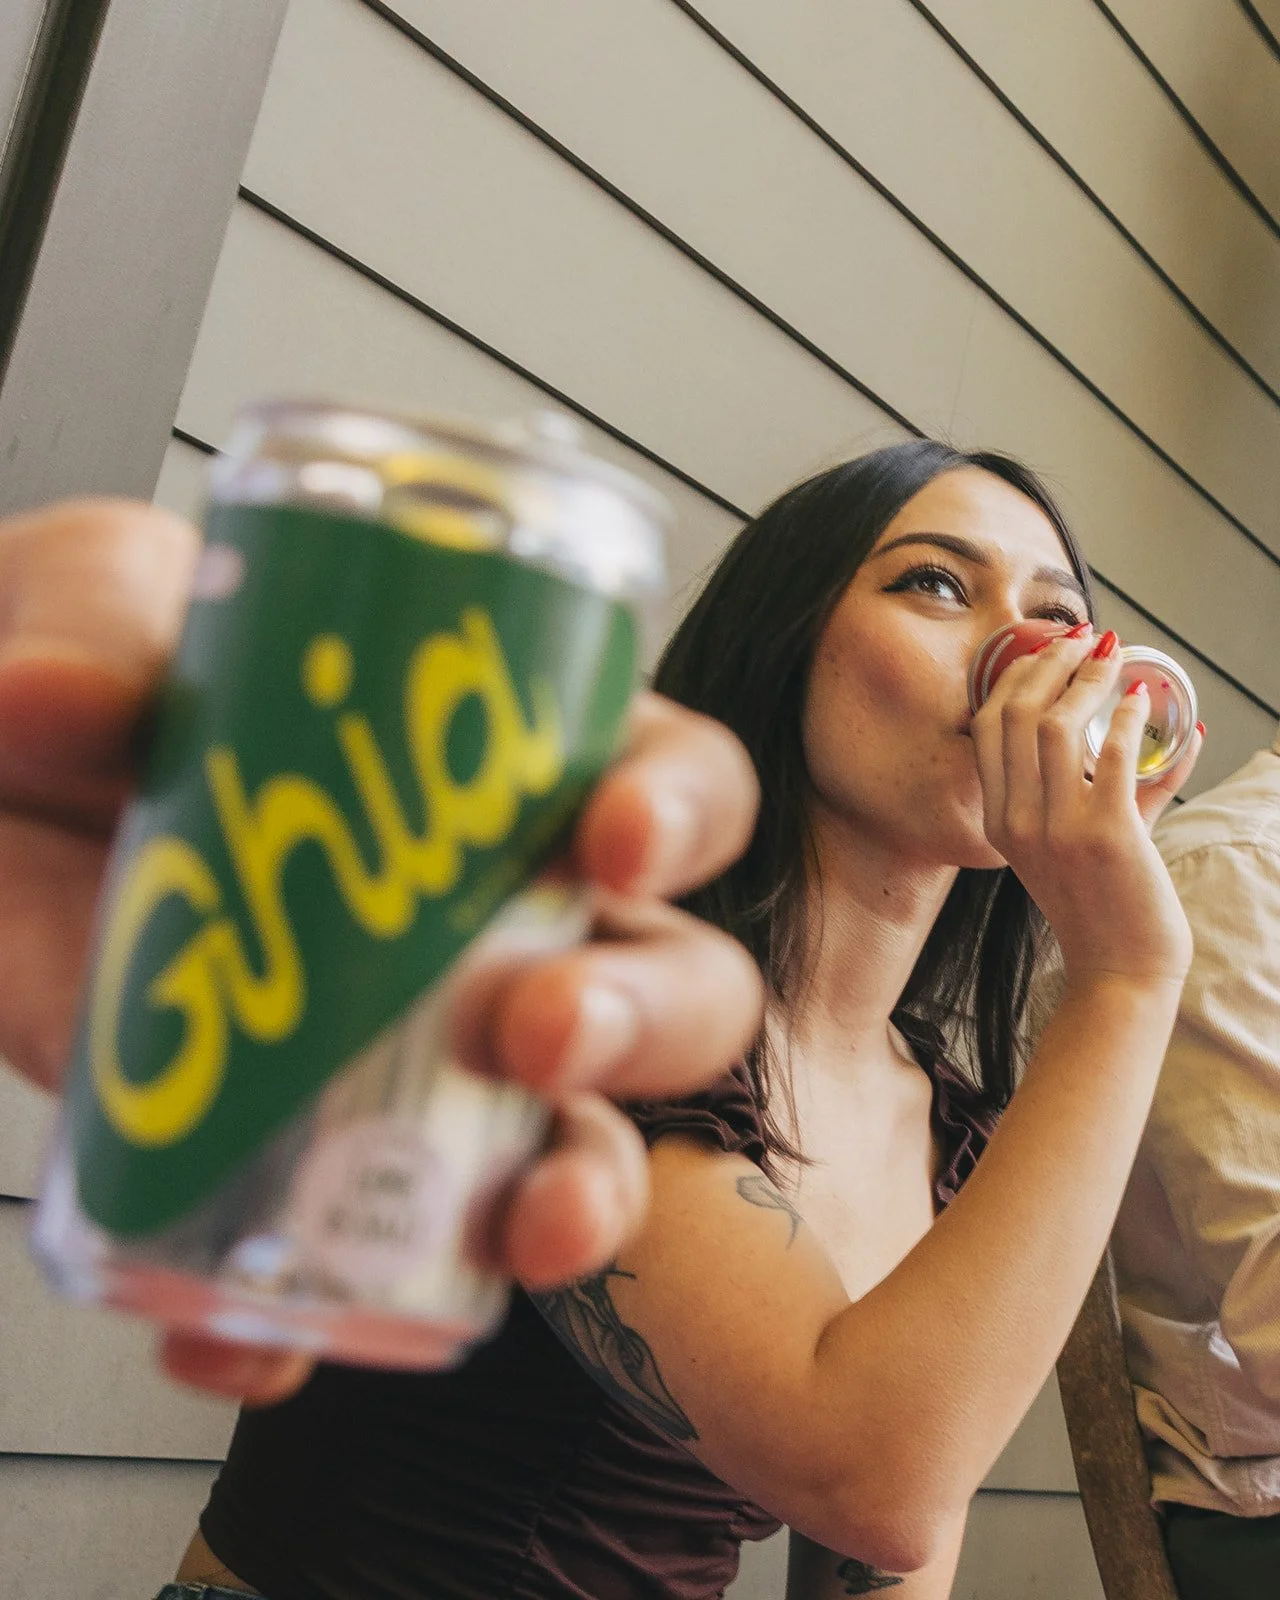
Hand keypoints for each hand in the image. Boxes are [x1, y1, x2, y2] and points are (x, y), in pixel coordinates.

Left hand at [0, 499, 762, 1401]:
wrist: (11, 807)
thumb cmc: (128, 686)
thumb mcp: (122, 631)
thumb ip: (95, 649)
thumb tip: (45, 694)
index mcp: (521, 773)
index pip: (672, 791)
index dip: (679, 817)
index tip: (614, 838)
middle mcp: (516, 928)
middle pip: (671, 989)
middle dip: (639, 1020)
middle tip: (540, 1030)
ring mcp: (432, 1061)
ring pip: (578, 1143)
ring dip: (577, 1194)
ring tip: (519, 1222)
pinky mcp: (311, 1158)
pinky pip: (366, 1271)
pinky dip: (324, 1324)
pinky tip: (259, 1339)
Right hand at [970, 629, 1200, 989]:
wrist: (1119, 971)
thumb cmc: (1101, 908)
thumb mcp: (1071, 846)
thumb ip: (1104, 786)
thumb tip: (1153, 721)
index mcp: (998, 822)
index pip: (988, 726)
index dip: (1016, 676)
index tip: (1047, 649)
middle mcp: (1018, 821)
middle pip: (1016, 714)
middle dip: (1051, 663)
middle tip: (1084, 639)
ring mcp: (1058, 828)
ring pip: (1056, 725)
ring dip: (1089, 680)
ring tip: (1115, 658)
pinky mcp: (1107, 835)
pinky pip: (1114, 755)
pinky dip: (1129, 717)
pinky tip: (1143, 701)